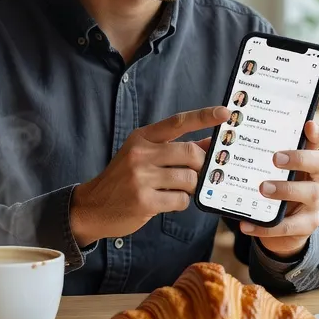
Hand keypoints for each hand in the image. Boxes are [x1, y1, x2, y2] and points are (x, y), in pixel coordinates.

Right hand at [70, 106, 229, 245]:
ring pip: (189, 179)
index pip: (177, 122)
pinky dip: (181, 202)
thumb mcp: (144, 157)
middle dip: (201, 166)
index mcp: (142, 138)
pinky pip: (181, 200)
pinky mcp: (144, 201)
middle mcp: (140, 154)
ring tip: (177, 190)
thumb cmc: (124, 180)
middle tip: (198, 174)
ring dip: (190, 187)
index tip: (225, 113)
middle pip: (191, 153)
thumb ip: (176, 149)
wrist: (93, 206)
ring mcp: (141, 177)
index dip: (203, 116)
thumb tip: (210, 144)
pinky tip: (167, 202)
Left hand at [240, 120, 318, 258]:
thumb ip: (253, 159)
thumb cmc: (270, 192)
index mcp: (305, 162)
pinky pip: (288, 227)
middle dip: (300, 159)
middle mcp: (314, 179)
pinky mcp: (306, 226)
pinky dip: (266, 227)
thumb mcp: (265, 174)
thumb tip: (216, 141)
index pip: (316, 143)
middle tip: (276, 158)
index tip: (308, 124)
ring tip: (263, 189)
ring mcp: (313, 203)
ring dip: (285, 190)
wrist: (281, 231)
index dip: (315, 134)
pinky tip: (246, 225)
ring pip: (310, 193)